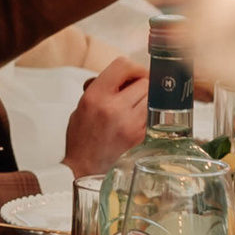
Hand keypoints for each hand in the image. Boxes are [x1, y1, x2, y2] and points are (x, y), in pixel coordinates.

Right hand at [65, 50, 150, 175]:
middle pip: (144, 81)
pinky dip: (148, 115)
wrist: (84, 168)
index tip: (133, 75)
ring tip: (136, 106)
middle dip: (142, 84)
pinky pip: (152, 116)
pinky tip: (138, 120)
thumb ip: (101, 87)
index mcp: (96, 96)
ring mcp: (130, 123)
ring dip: (147, 99)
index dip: (132, 68)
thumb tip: (124, 78)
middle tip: (136, 92)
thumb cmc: (82, 138)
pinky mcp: (140, 136)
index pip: (123, 65)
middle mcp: (114, 107)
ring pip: (152, 97)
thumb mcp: (82, 105)